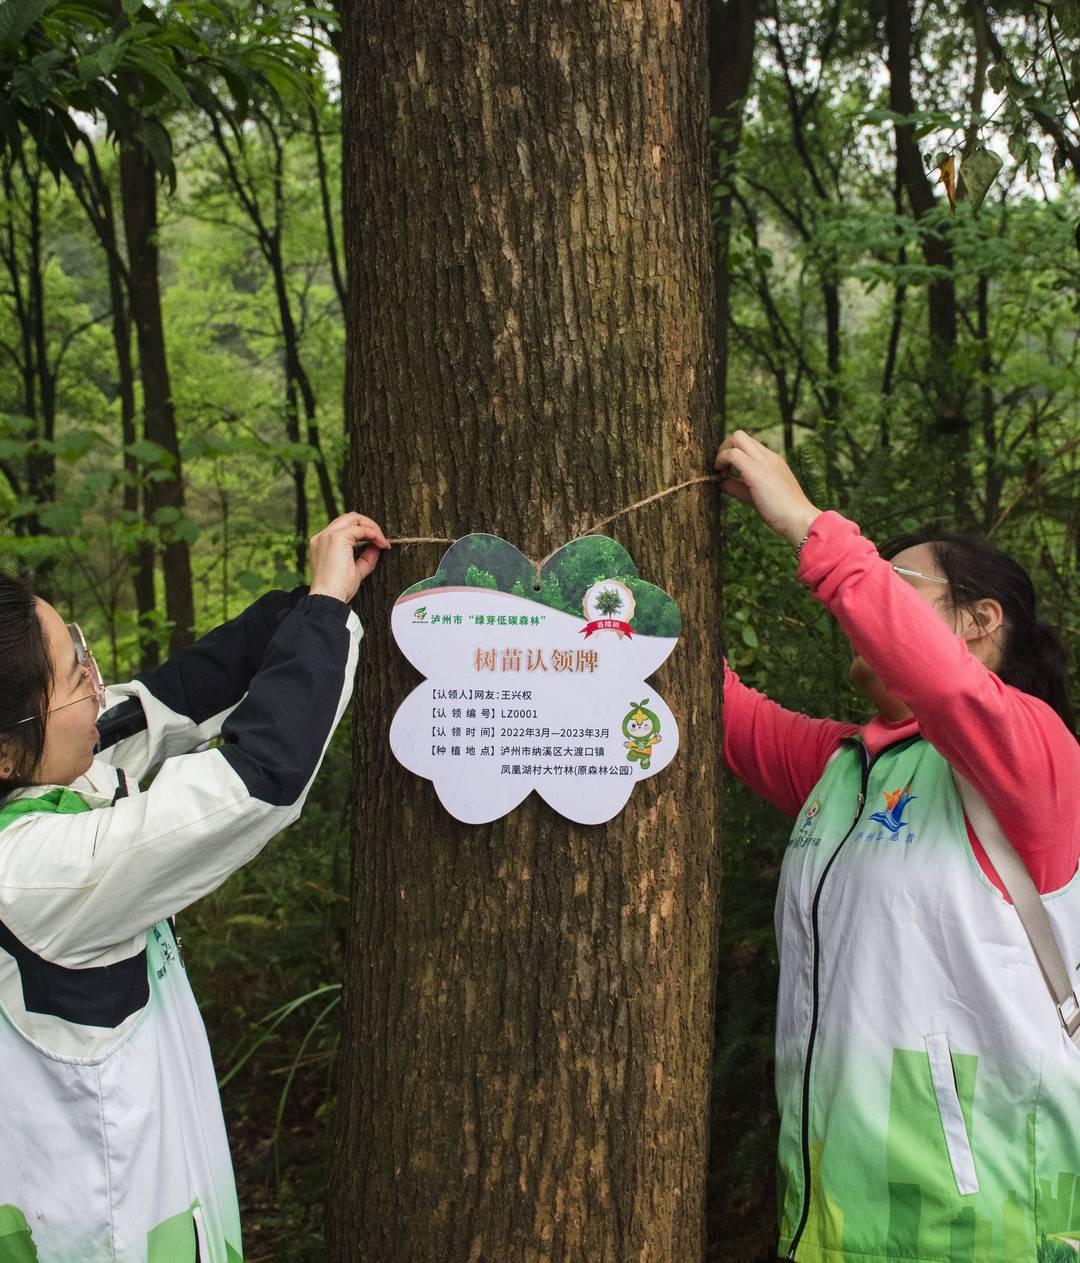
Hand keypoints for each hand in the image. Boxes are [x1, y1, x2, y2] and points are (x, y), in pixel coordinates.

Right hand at [308, 513, 389, 603]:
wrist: (329, 597)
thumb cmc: (339, 589)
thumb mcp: (355, 571)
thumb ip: (365, 558)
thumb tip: (377, 547)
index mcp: (322, 543)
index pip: (343, 528)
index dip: (363, 533)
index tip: (378, 544)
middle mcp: (322, 536)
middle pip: (348, 518)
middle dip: (368, 525)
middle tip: (382, 539)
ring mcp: (328, 535)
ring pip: (353, 518)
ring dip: (371, 527)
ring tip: (382, 541)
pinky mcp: (337, 538)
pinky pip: (360, 529)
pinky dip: (374, 534)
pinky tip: (381, 544)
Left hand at [714, 431, 821, 545]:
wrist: (799, 519)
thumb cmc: (781, 512)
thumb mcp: (756, 495)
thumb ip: (739, 487)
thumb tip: (722, 482)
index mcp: (772, 460)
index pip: (748, 445)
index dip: (732, 453)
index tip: (726, 471)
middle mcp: (768, 456)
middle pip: (740, 435)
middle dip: (724, 447)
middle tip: (720, 468)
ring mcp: (763, 461)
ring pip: (737, 437)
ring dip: (722, 453)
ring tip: (720, 473)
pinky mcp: (756, 472)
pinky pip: (733, 454)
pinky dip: (721, 461)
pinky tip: (721, 477)